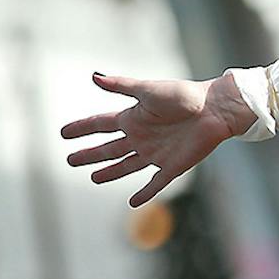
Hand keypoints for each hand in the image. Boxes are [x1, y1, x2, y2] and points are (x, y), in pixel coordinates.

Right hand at [61, 71, 246, 207]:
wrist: (214, 109)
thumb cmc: (183, 96)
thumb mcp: (148, 90)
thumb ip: (122, 86)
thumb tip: (94, 76)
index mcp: (134, 118)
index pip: (100, 125)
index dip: (82, 129)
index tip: (63, 133)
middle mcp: (142, 136)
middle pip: (109, 148)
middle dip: (89, 154)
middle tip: (70, 160)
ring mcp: (156, 153)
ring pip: (126, 166)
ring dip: (110, 172)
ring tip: (93, 177)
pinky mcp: (173, 166)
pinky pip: (155, 183)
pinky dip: (144, 193)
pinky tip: (133, 202)